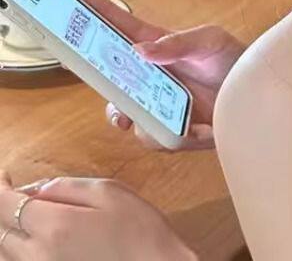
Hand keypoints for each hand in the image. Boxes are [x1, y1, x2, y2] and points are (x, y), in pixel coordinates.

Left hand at [0, 172, 195, 260]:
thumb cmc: (139, 229)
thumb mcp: (109, 192)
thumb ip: (67, 187)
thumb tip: (35, 189)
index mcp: (55, 226)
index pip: (6, 204)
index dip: (0, 188)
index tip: (4, 176)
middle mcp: (38, 255)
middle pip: (0, 231)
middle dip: (4, 209)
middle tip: (16, 193)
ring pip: (5, 253)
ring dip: (7, 232)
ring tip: (24, 215)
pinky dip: (15, 251)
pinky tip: (32, 238)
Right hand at [53, 0, 245, 150]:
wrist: (257, 96)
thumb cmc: (232, 59)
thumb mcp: (210, 42)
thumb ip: (179, 43)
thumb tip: (139, 50)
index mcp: (152, 42)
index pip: (111, 20)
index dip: (84, 1)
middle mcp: (145, 71)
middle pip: (102, 70)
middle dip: (94, 75)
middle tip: (102, 76)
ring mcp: (152, 99)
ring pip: (118, 110)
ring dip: (129, 114)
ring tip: (152, 113)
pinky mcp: (165, 127)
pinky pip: (148, 137)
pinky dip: (167, 135)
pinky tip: (197, 127)